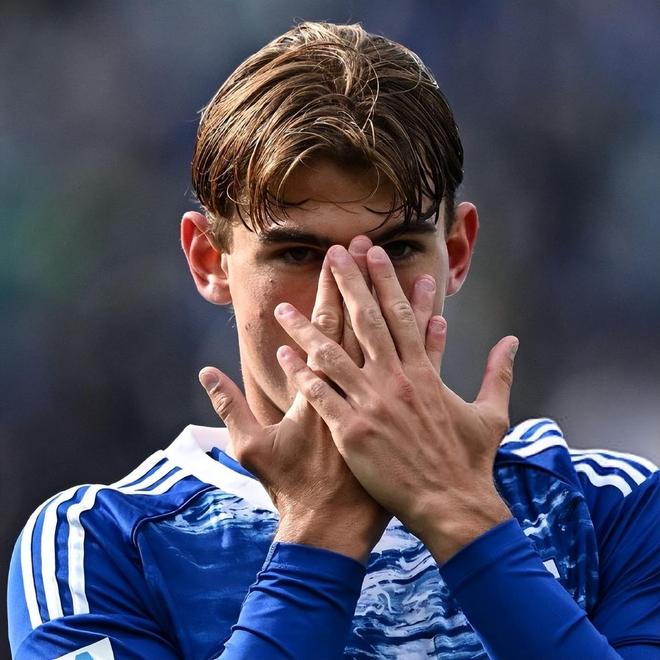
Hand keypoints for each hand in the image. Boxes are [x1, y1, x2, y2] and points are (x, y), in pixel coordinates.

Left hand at [274, 244, 516, 562]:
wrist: (454, 506)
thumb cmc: (470, 461)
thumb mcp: (491, 412)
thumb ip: (498, 372)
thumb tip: (512, 341)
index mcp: (424, 373)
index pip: (401, 316)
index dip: (385, 282)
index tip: (371, 254)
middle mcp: (396, 381)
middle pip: (366, 323)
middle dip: (348, 285)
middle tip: (332, 254)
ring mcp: (372, 405)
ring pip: (333, 356)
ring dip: (308, 329)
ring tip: (283, 308)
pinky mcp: (353, 432)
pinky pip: (321, 397)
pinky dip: (302, 376)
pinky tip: (284, 358)